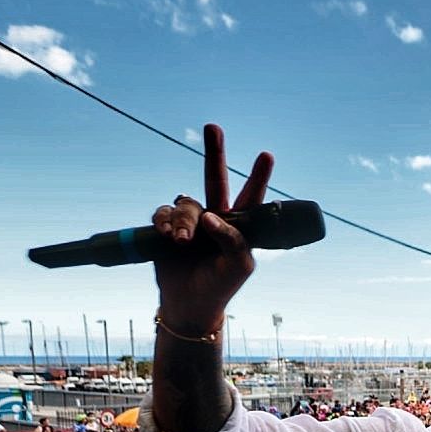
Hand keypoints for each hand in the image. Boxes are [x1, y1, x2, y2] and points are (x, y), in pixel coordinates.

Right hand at [152, 124, 275, 331]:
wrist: (189, 304)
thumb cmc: (221, 286)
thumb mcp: (238, 267)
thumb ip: (232, 240)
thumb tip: (211, 216)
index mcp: (239, 226)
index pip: (251, 197)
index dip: (258, 176)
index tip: (267, 155)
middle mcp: (215, 217)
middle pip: (215, 178)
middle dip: (215, 151)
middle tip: (213, 127)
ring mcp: (190, 221)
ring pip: (185, 203)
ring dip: (183, 221)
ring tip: (182, 242)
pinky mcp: (166, 226)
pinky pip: (163, 212)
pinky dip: (163, 221)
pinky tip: (166, 236)